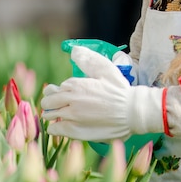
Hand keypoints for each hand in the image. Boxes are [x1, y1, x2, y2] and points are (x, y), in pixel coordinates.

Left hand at [41, 46, 162, 141]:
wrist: (132, 112)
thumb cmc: (120, 90)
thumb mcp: (105, 69)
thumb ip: (87, 60)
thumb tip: (74, 50)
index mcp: (75, 85)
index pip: (55, 89)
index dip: (57, 92)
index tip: (62, 94)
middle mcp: (70, 100)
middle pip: (48, 101)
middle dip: (51, 102)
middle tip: (59, 104)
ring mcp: (71, 117)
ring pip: (49, 115)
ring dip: (52, 114)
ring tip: (62, 115)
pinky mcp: (75, 131)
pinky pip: (54, 129)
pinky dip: (56, 127)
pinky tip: (64, 125)